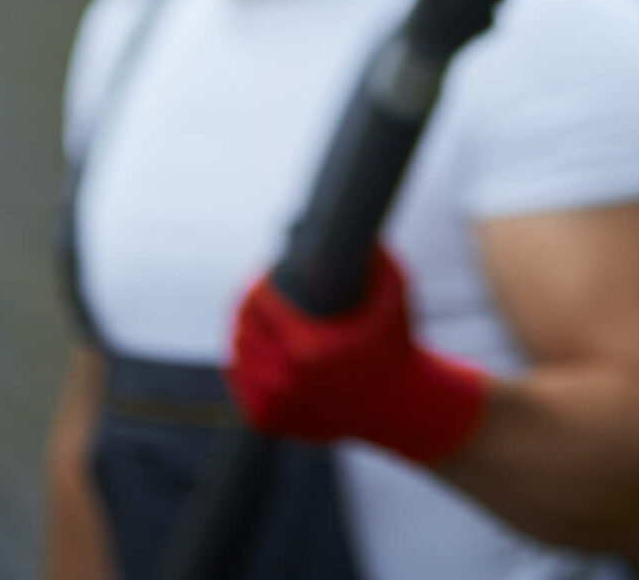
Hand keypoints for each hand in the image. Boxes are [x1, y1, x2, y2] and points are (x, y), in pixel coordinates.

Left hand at [230, 246, 488, 466]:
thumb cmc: (397, 344)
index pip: (260, 304)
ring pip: (238, 357)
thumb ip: (378, 254)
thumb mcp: (396, 293)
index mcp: (308, 347)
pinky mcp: (272, 422)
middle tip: (256, 289)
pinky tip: (245, 346)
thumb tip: (356, 216)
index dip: (258, 282)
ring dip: (241, 332)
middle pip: (244, 329)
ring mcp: (276, 404)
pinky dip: (241, 364)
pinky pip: (242, 386)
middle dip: (246, 305)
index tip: (265, 272)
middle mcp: (286, 379)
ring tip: (250, 313)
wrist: (400, 407)